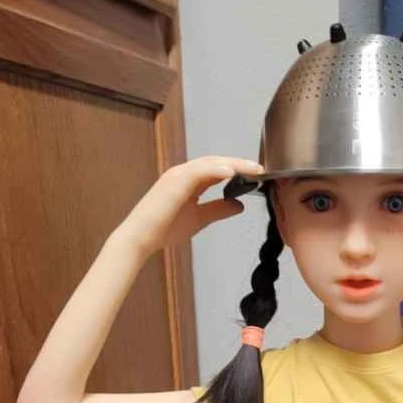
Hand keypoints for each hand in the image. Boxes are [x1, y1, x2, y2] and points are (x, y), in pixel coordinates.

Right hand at [118, 155, 263, 257]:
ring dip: (233, 164)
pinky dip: (216, 170)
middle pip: (217, 163)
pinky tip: (232, 172)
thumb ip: (218, 209)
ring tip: (253, 169)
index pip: (217, 170)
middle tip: (261, 169)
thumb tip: (240, 205)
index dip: (238, 170)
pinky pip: (198, 171)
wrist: (142, 238)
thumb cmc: (165, 228)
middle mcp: (183, 173)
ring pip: (210, 163)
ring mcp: (178, 175)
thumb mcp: (200, 218)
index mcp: (189, 181)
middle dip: (240, 165)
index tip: (257, 176)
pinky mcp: (174, 181)